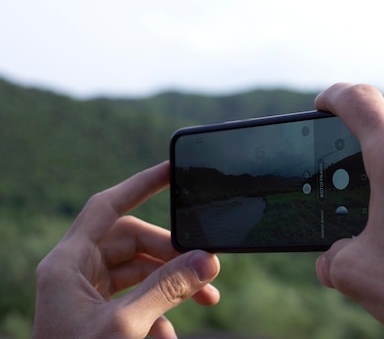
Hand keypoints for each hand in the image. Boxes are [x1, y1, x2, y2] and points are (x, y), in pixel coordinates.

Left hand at [33, 162, 219, 338]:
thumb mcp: (125, 326)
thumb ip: (167, 289)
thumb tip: (206, 261)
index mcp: (67, 264)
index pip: (107, 207)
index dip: (140, 185)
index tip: (172, 171)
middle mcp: (74, 273)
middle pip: (132, 242)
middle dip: (172, 253)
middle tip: (205, 266)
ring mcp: (86, 295)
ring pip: (138, 271)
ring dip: (172, 283)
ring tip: (205, 299)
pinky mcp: (98, 315)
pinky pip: (135, 298)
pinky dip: (159, 311)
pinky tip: (171, 332)